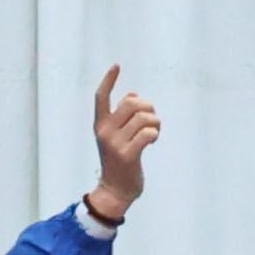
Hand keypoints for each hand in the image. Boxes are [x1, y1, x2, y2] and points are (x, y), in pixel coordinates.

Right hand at [88, 68, 160, 222]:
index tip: (117, 66)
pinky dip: (155, 134)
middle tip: (152, 120)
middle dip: (148, 107)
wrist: (115, 189)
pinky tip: (153, 141)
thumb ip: (123, 116)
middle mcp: (105, 131)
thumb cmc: (119, 160)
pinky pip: (148, 133)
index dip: (109, 80)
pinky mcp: (128, 155)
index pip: (101, 97)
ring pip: (144, 118)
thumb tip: (133, 94)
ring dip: (155, 123)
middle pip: (132, 104)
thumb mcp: (116, 136)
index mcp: (100, 124)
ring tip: (154, 132)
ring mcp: (115, 143)